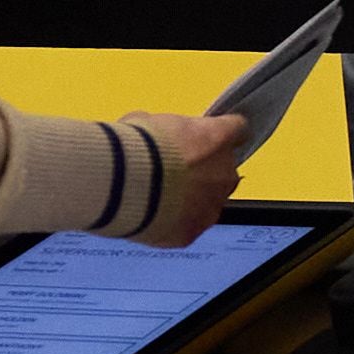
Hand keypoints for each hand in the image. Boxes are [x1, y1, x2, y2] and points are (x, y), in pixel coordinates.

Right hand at [118, 111, 251, 246]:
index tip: (209, 136)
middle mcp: (223, 173)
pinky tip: (149, 216)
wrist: (116, 184)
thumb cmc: (131, 147)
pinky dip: (172, 222)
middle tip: (172, 171)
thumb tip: (156, 133)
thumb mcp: (145, 121)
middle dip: (203, 170)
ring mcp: (211, 206)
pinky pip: (188, 226)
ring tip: (156, 197)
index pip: (236, 129)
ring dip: (190, 198)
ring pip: (209, 201)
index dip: (221, 133)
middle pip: (224, 170)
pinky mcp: (192, 231)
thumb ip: (165, 128)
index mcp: (216, 138)